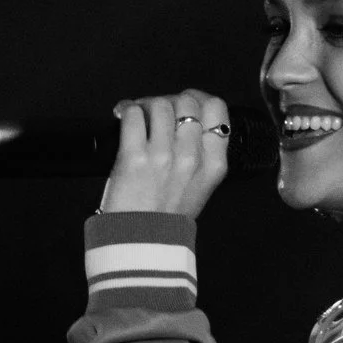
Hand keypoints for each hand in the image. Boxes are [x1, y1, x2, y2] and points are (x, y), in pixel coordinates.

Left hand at [97, 89, 231, 217]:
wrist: (142, 243)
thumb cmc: (168, 217)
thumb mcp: (201, 187)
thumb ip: (202, 153)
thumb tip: (186, 119)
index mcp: (214, 164)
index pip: (218, 109)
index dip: (199, 99)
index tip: (185, 103)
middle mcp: (192, 156)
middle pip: (188, 101)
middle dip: (170, 101)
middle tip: (157, 112)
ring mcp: (164, 156)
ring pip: (160, 104)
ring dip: (146, 106)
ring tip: (139, 116)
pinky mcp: (135, 157)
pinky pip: (134, 115)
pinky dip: (128, 112)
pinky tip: (125, 119)